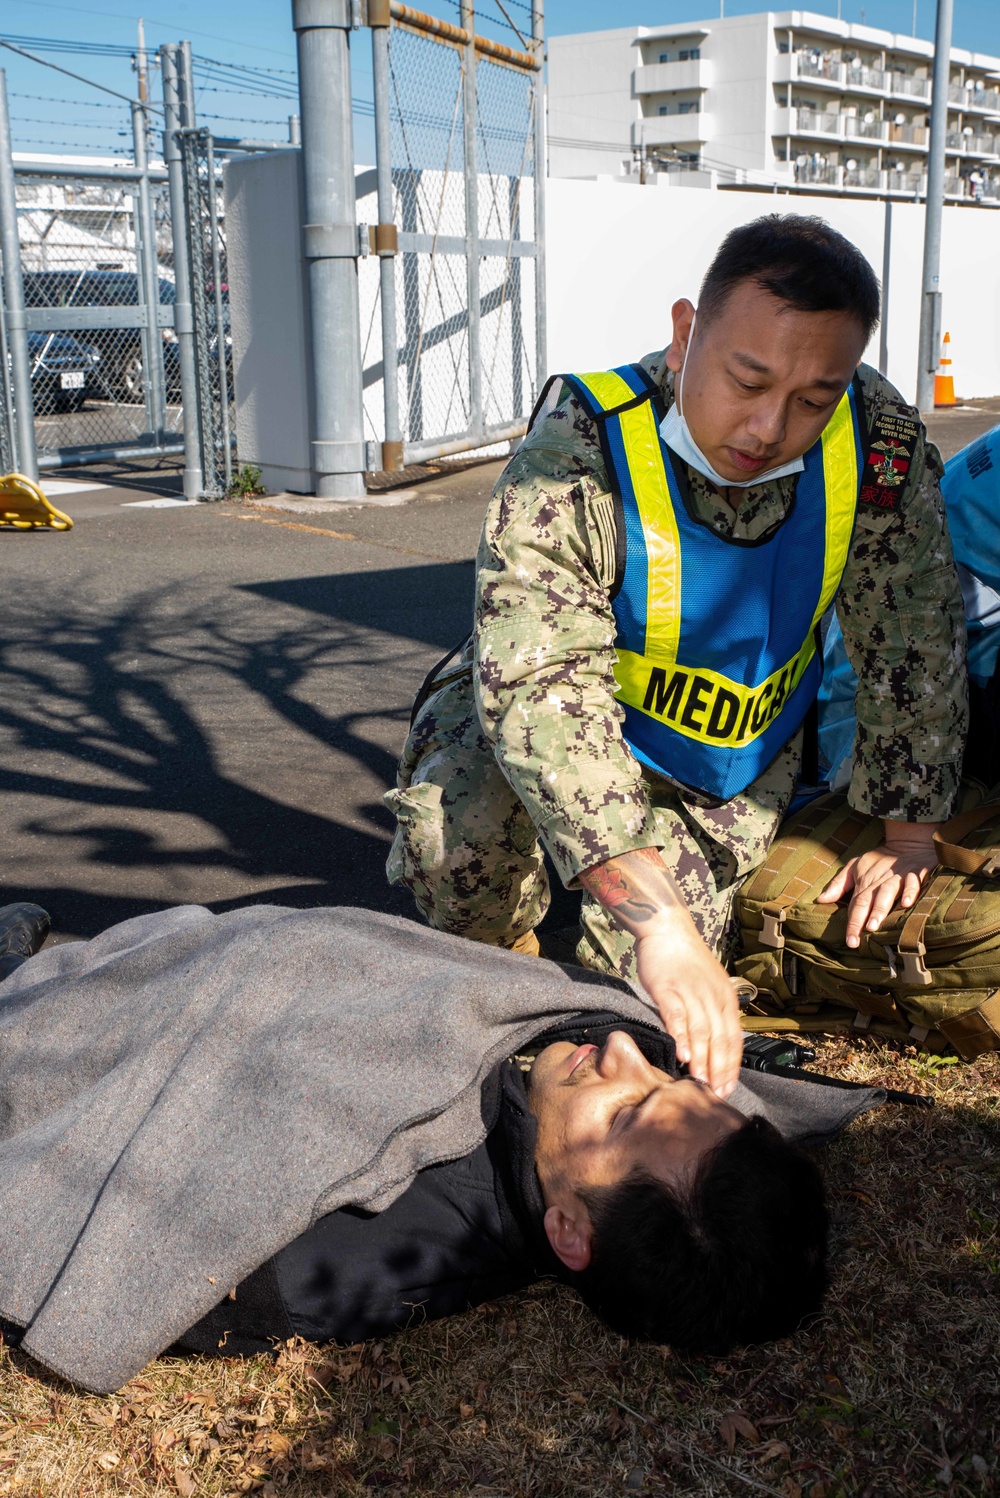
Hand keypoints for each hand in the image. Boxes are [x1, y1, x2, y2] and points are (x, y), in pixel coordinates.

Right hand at [634, 922, 742, 1097]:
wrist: (668, 930)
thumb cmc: (688, 962)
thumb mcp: (710, 986)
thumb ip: (712, 1014)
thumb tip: (713, 1047)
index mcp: (726, 999)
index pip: (734, 1038)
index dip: (732, 1065)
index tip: (728, 1087)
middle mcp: (713, 996)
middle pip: (720, 1038)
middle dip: (719, 1068)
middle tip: (715, 1093)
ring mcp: (691, 991)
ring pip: (701, 1030)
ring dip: (702, 1058)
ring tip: (700, 1081)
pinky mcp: (668, 988)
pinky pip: (676, 1015)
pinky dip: (680, 1035)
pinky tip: (681, 1054)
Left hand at [816, 820, 939, 947]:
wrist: (909, 842)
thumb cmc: (880, 859)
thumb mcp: (856, 866)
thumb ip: (839, 884)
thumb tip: (821, 900)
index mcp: (865, 880)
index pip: (855, 904)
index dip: (852, 922)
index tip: (849, 941)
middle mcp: (879, 880)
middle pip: (867, 900)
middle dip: (860, 920)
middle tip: (855, 940)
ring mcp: (898, 876)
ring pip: (887, 893)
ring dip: (880, 909)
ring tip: (873, 926)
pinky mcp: (916, 872)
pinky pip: (914, 882)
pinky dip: (911, 891)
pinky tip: (907, 904)